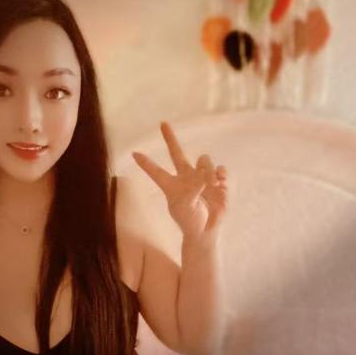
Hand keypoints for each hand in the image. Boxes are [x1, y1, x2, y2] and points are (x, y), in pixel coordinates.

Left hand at [132, 121, 227, 239]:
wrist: (206, 231)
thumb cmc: (189, 220)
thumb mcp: (185, 205)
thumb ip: (193, 188)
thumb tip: (206, 174)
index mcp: (172, 186)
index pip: (157, 172)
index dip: (146, 163)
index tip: (134, 153)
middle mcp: (186, 178)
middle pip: (177, 153)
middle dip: (170, 138)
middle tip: (163, 124)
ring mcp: (202, 178)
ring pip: (204, 160)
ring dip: (208, 170)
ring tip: (211, 184)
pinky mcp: (218, 182)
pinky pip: (220, 169)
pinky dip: (220, 173)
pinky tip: (219, 182)